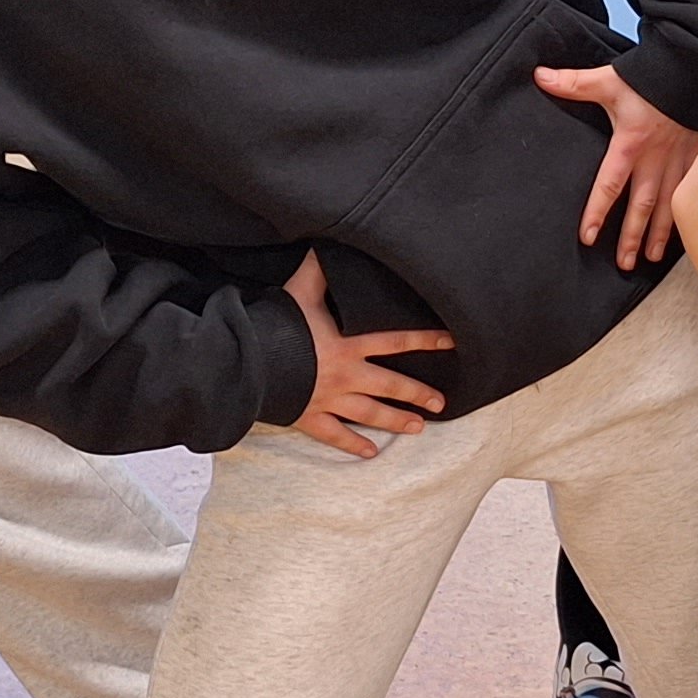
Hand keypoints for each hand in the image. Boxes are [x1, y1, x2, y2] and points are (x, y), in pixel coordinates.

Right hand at [283, 250, 452, 456]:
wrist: (246, 362)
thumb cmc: (275, 325)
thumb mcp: (299, 291)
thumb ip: (319, 270)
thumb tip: (326, 244)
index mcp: (348, 345)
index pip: (396, 342)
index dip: (426, 341)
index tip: (451, 344)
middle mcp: (346, 376)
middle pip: (391, 386)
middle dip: (418, 394)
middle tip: (441, 403)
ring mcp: (329, 400)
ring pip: (371, 414)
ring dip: (397, 421)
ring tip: (418, 428)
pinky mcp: (309, 417)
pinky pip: (336, 435)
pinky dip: (353, 444)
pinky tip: (372, 453)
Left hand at [532, 61, 697, 270]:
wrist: (695, 68)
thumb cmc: (650, 77)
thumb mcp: (609, 80)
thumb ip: (574, 83)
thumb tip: (539, 76)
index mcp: (630, 145)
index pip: (609, 186)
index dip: (597, 212)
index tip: (587, 237)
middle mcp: (655, 159)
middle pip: (641, 206)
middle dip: (631, 236)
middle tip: (624, 263)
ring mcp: (678, 160)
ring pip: (668, 204)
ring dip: (659, 233)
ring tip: (650, 257)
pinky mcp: (696, 155)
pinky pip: (690, 191)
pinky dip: (685, 213)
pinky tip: (683, 230)